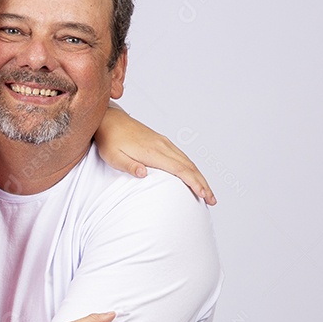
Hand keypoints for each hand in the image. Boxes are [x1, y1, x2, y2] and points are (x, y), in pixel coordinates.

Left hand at [94, 108, 216, 205]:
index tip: (203, 195)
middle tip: (212, 200)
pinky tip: (194, 176)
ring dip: (199, 177)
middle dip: (203, 183)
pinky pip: (182, 156)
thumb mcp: (113, 157)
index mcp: (152, 152)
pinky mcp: (162, 142)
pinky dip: (192, 168)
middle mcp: (162, 146)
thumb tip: (143, 174)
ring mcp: (164, 143)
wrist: (110, 120)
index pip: (179, 169)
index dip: (193, 183)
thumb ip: (128, 166)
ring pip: (188, 161)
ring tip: (207, 192)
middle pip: (189, 166)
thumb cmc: (110, 141)